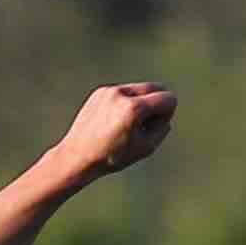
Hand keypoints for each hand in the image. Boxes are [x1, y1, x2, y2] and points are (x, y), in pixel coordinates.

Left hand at [56, 82, 176, 179]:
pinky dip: (125, 103)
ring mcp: (108, 91)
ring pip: (139, 89)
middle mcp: (121, 94)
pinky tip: (113, 121)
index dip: (166, 115)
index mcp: (134, 108)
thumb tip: (165, 112)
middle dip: (155, 105)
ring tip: (126, 125)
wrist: (76, 157)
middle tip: (143, 125)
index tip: (152, 128)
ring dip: (140, 104)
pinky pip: (123, 92)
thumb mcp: (147, 147)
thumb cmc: (112, 156)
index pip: (169, 98)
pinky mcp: (99, 92)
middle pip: (156, 87)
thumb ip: (163, 126)